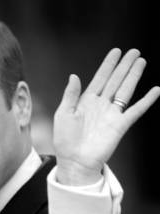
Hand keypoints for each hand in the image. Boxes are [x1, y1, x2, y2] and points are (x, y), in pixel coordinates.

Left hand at [53, 48, 159, 184]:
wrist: (75, 162)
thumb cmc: (65, 141)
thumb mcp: (63, 114)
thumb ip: (70, 95)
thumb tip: (74, 75)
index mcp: (86, 102)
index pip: (100, 78)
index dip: (108, 65)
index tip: (116, 51)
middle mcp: (101, 106)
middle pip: (116, 81)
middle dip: (124, 66)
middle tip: (134, 51)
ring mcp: (111, 115)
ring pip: (126, 90)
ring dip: (134, 76)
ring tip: (141, 61)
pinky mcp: (120, 126)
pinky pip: (136, 111)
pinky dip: (146, 101)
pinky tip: (155, 90)